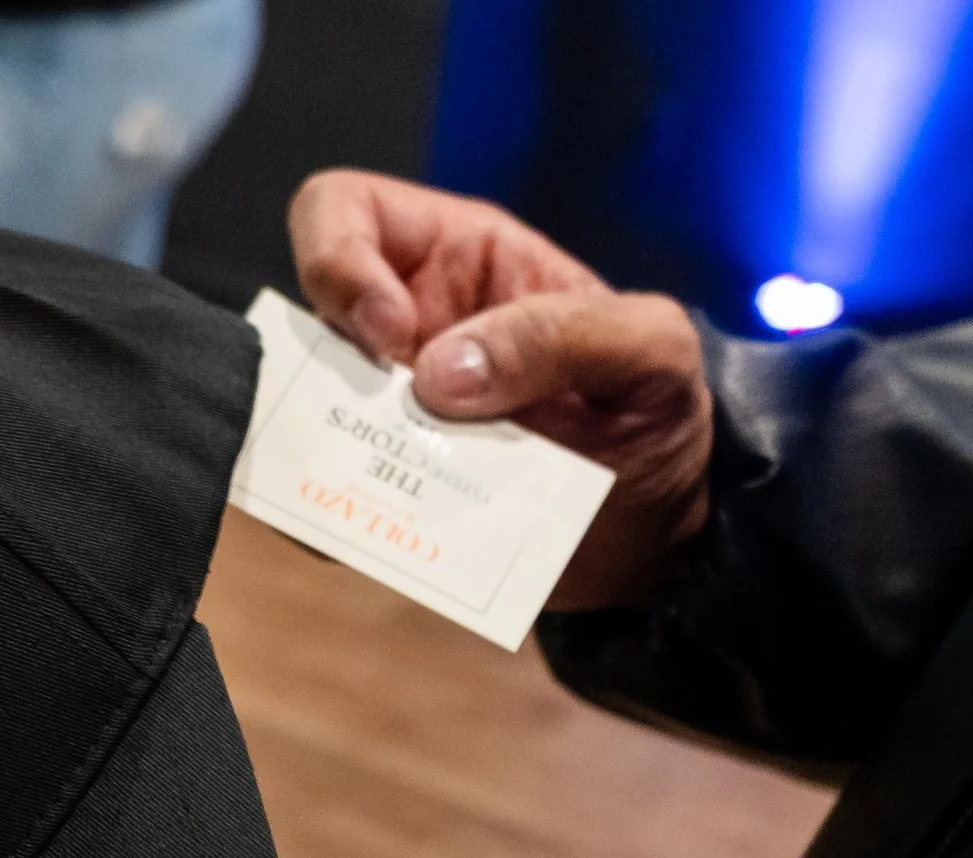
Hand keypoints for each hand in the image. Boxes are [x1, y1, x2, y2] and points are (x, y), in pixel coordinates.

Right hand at [288, 169, 714, 609]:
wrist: (666, 529)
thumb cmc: (659, 410)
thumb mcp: (649, 350)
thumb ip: (565, 335)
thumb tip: (439, 377)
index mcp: (459, 259)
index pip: (345, 210)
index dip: (337, 255)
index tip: (389, 333)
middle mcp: (406, 330)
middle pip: (306, 319)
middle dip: (325, 369)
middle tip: (383, 420)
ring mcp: (392, 415)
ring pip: (306, 412)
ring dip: (325, 447)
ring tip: (367, 483)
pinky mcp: (391, 489)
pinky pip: (328, 496)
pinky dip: (331, 517)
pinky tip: (370, 531)